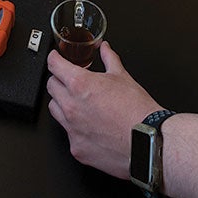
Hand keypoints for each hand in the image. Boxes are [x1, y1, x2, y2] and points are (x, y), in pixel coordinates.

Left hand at [46, 41, 161, 178]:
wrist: (146, 140)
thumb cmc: (136, 110)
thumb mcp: (122, 76)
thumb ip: (109, 58)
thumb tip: (104, 49)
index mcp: (80, 84)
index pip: (54, 65)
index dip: (54, 58)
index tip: (55, 58)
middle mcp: (71, 106)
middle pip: (51, 86)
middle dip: (58, 79)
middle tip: (68, 79)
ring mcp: (72, 129)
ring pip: (54, 110)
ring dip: (62, 102)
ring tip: (78, 102)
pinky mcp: (76, 148)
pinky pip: (68, 133)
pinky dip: (74, 127)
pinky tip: (88, 125)